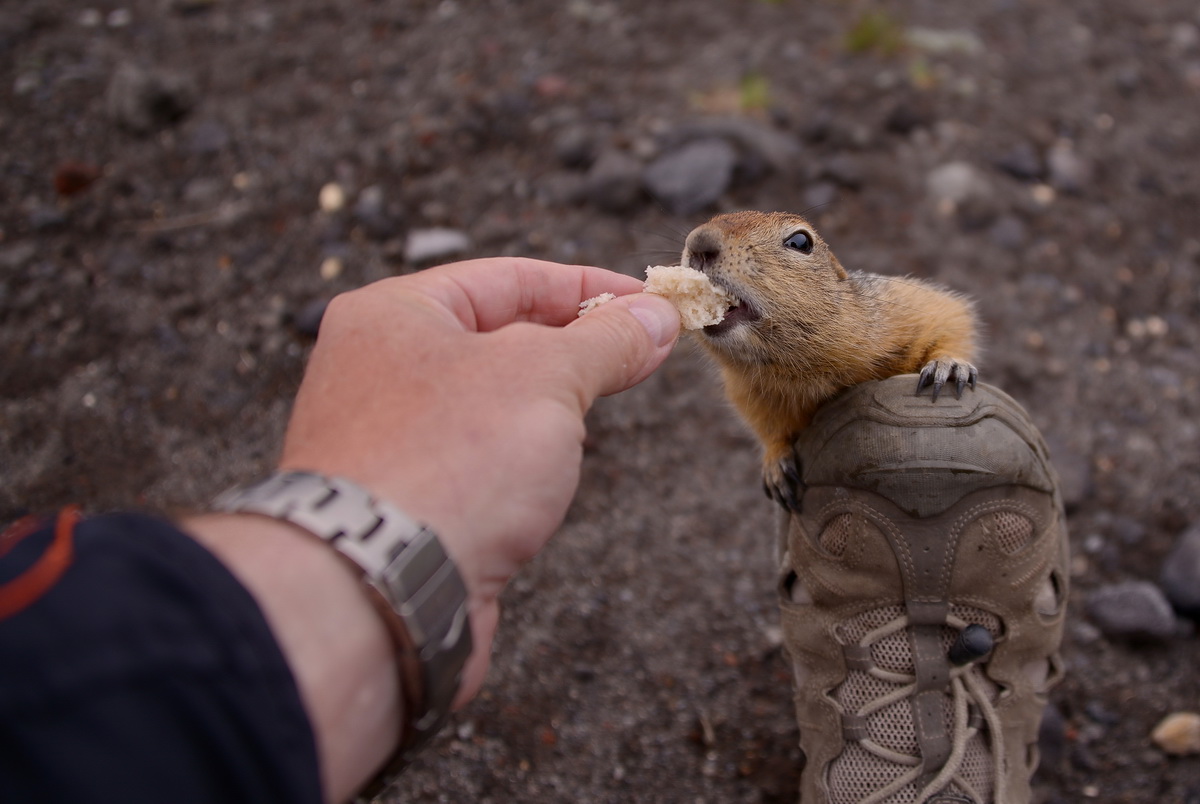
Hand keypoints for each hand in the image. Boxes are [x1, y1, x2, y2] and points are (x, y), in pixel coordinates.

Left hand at [278, 257, 680, 703]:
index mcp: (394, 314)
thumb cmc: (445, 462)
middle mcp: (379, 370)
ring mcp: (387, 439)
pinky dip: (519, 458)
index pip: (506, 278)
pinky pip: (475, 459)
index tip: (647, 302)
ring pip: (487, 403)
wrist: (378, 589)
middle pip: (495, 338)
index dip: (586, 287)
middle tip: (639, 354)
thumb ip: (606, 341)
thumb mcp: (546, 377)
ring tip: (593, 411)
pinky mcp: (405, 501)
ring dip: (546, 406)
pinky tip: (549, 475)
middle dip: (571, 347)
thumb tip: (656, 317)